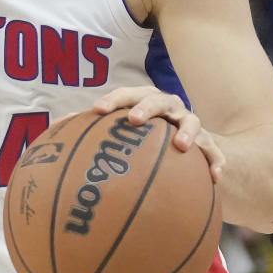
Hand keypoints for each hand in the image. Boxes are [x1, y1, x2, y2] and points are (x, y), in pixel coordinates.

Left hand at [92, 86, 225, 180]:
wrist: (184, 139)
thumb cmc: (143, 133)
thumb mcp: (120, 130)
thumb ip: (90, 130)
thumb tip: (55, 128)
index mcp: (144, 100)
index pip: (126, 95)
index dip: (112, 100)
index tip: (97, 110)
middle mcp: (168, 107)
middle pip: (158, 100)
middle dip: (147, 107)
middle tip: (133, 119)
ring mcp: (189, 123)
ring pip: (192, 121)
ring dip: (188, 131)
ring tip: (181, 146)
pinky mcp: (207, 142)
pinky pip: (214, 151)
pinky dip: (216, 161)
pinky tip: (216, 177)